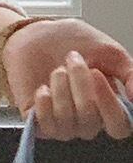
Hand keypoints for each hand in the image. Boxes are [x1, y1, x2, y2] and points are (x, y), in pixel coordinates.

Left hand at [2, 19, 132, 139]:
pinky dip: (45, 102)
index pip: (119, 127)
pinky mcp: (39, 125)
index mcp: (108, 105)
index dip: (110, 107)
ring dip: (61, 88)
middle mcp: (88, 120)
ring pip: (67, 122)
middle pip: (92, 122)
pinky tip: (43, 87)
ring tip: (57, 69)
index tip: (98, 74)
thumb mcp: (110, 52)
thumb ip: (129, 73)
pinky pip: (46, 125)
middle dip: (80, 85)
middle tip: (72, 59)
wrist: (38, 35)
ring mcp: (64, 125)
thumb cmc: (73, 43)